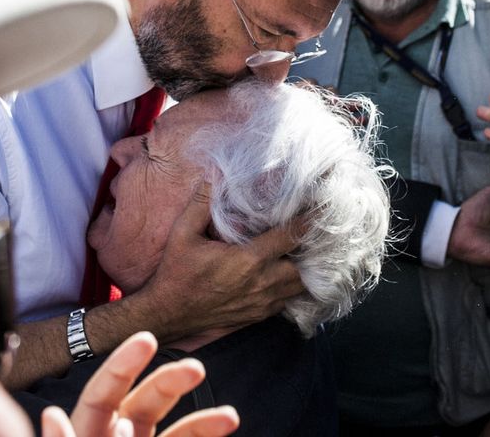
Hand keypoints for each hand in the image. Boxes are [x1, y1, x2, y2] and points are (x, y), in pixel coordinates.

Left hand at [41, 332, 239, 436]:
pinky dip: (205, 432)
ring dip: (201, 419)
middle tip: (195, 368)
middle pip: (144, 401)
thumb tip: (51, 415)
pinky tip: (227, 422)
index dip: (124, 363)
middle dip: (170, 381)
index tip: (148, 340)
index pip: (103, 390)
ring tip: (228, 416)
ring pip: (173, 426)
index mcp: (84, 429)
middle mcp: (113, 435)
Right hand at [135, 183, 303, 342]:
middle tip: (315, 228)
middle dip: (311, 247)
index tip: (321, 205)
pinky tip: (287, 272)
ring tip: (303, 249)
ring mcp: (262, 303)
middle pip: (304, 264)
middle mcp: (261, 283)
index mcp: (248, 260)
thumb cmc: (176, 272)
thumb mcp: (183, 233)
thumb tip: (216, 173)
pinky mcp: (258, 315)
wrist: (168, 313)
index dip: (308, 219)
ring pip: (299, 286)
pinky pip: (287, 301)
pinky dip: (292, 287)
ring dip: (304, 268)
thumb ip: (202, 202)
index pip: (291, 235)